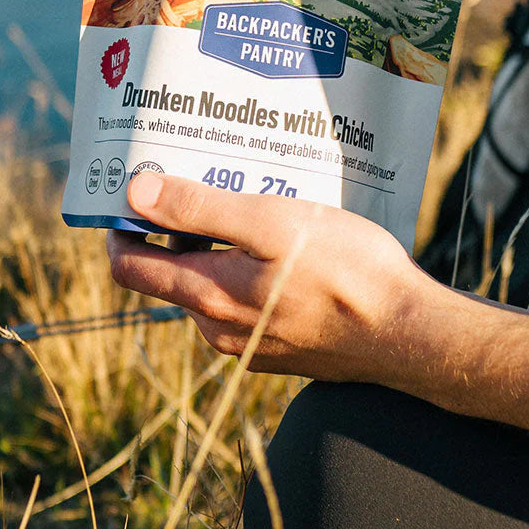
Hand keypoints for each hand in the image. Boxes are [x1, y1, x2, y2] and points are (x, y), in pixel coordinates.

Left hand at [107, 172, 528, 457]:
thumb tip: (136, 193)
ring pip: (216, 287)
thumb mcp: (271, 223)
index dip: (120, 228)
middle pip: (175, 274)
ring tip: (254, 204)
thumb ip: (200, 210)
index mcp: (210, 297)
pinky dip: (252, 270)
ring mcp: (252, 344)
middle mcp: (220, 330)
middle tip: (202, 181)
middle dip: (179, 229)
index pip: (133, 267)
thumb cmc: (346, 271)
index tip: (128, 192)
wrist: (408, 333)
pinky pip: (249, 302)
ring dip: (221, 248)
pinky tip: (288, 244)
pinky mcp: (283, 347)